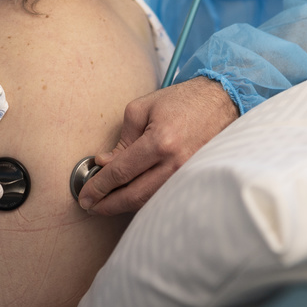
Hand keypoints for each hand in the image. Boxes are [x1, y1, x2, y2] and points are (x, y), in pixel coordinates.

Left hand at [77, 77, 238, 215]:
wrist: (221, 101)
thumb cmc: (181, 100)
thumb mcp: (142, 109)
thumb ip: (122, 140)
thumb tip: (104, 164)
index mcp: (160, 141)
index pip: (121, 172)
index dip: (99, 186)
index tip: (85, 195)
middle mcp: (176, 163)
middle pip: (134, 195)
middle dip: (107, 204)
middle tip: (90, 206)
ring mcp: (188, 175)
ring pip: (149, 201)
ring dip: (124, 206)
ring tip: (106, 204)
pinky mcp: (195, 179)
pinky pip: (164, 196)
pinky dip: (144, 201)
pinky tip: (130, 198)